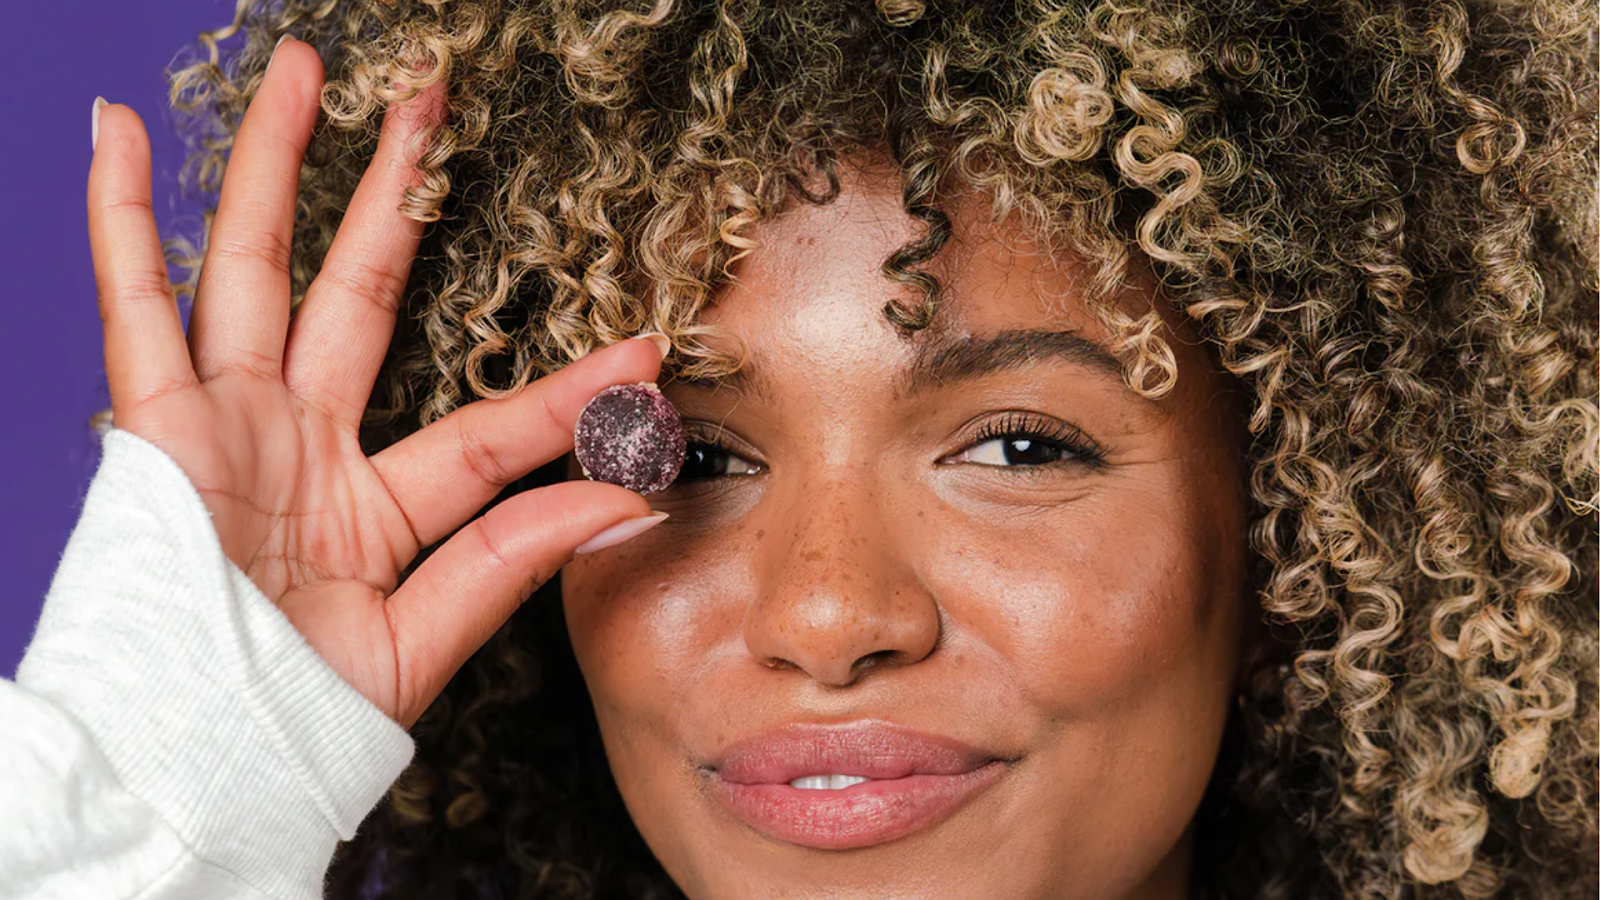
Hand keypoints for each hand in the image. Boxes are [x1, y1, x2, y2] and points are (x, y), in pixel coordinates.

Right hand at [86, 38, 667, 728]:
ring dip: (274, 167)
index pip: (487, 429)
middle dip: (395, 197)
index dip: (566, 396)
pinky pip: (134, 309)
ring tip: (305, 72)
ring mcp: (227, 424)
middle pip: (358, 292)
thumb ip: (517, 557)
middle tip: (433, 105)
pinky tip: (120, 134)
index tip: (648, 353)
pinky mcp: (155, 430)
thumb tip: (633, 498)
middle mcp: (302, 444)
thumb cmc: (299, 722)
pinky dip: (119, 221)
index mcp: (376, 507)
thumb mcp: (426, 638)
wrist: (194, 767)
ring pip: (252, 268)